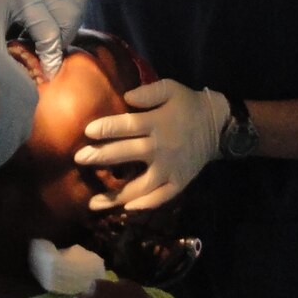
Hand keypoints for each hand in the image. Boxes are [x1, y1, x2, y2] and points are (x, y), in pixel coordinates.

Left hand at [0, 0, 85, 76]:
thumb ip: (5, 65)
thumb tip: (29, 89)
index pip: (50, 31)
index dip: (51, 59)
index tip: (45, 76)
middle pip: (71, 14)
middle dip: (62, 40)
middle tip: (44, 54)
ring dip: (70, 23)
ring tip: (49, 38)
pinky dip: (69, 9)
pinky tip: (50, 24)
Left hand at [75, 79, 226, 210]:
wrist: (217, 126)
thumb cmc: (188, 105)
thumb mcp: (171, 89)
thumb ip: (148, 92)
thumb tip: (125, 97)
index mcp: (157, 123)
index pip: (127, 125)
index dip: (106, 128)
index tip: (87, 132)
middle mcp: (161, 148)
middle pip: (126, 153)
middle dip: (100, 157)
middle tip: (79, 159)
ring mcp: (170, 168)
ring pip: (140, 185)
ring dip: (115, 195)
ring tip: (92, 202)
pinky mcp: (179, 182)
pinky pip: (160, 198)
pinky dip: (144, 205)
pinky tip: (126, 209)